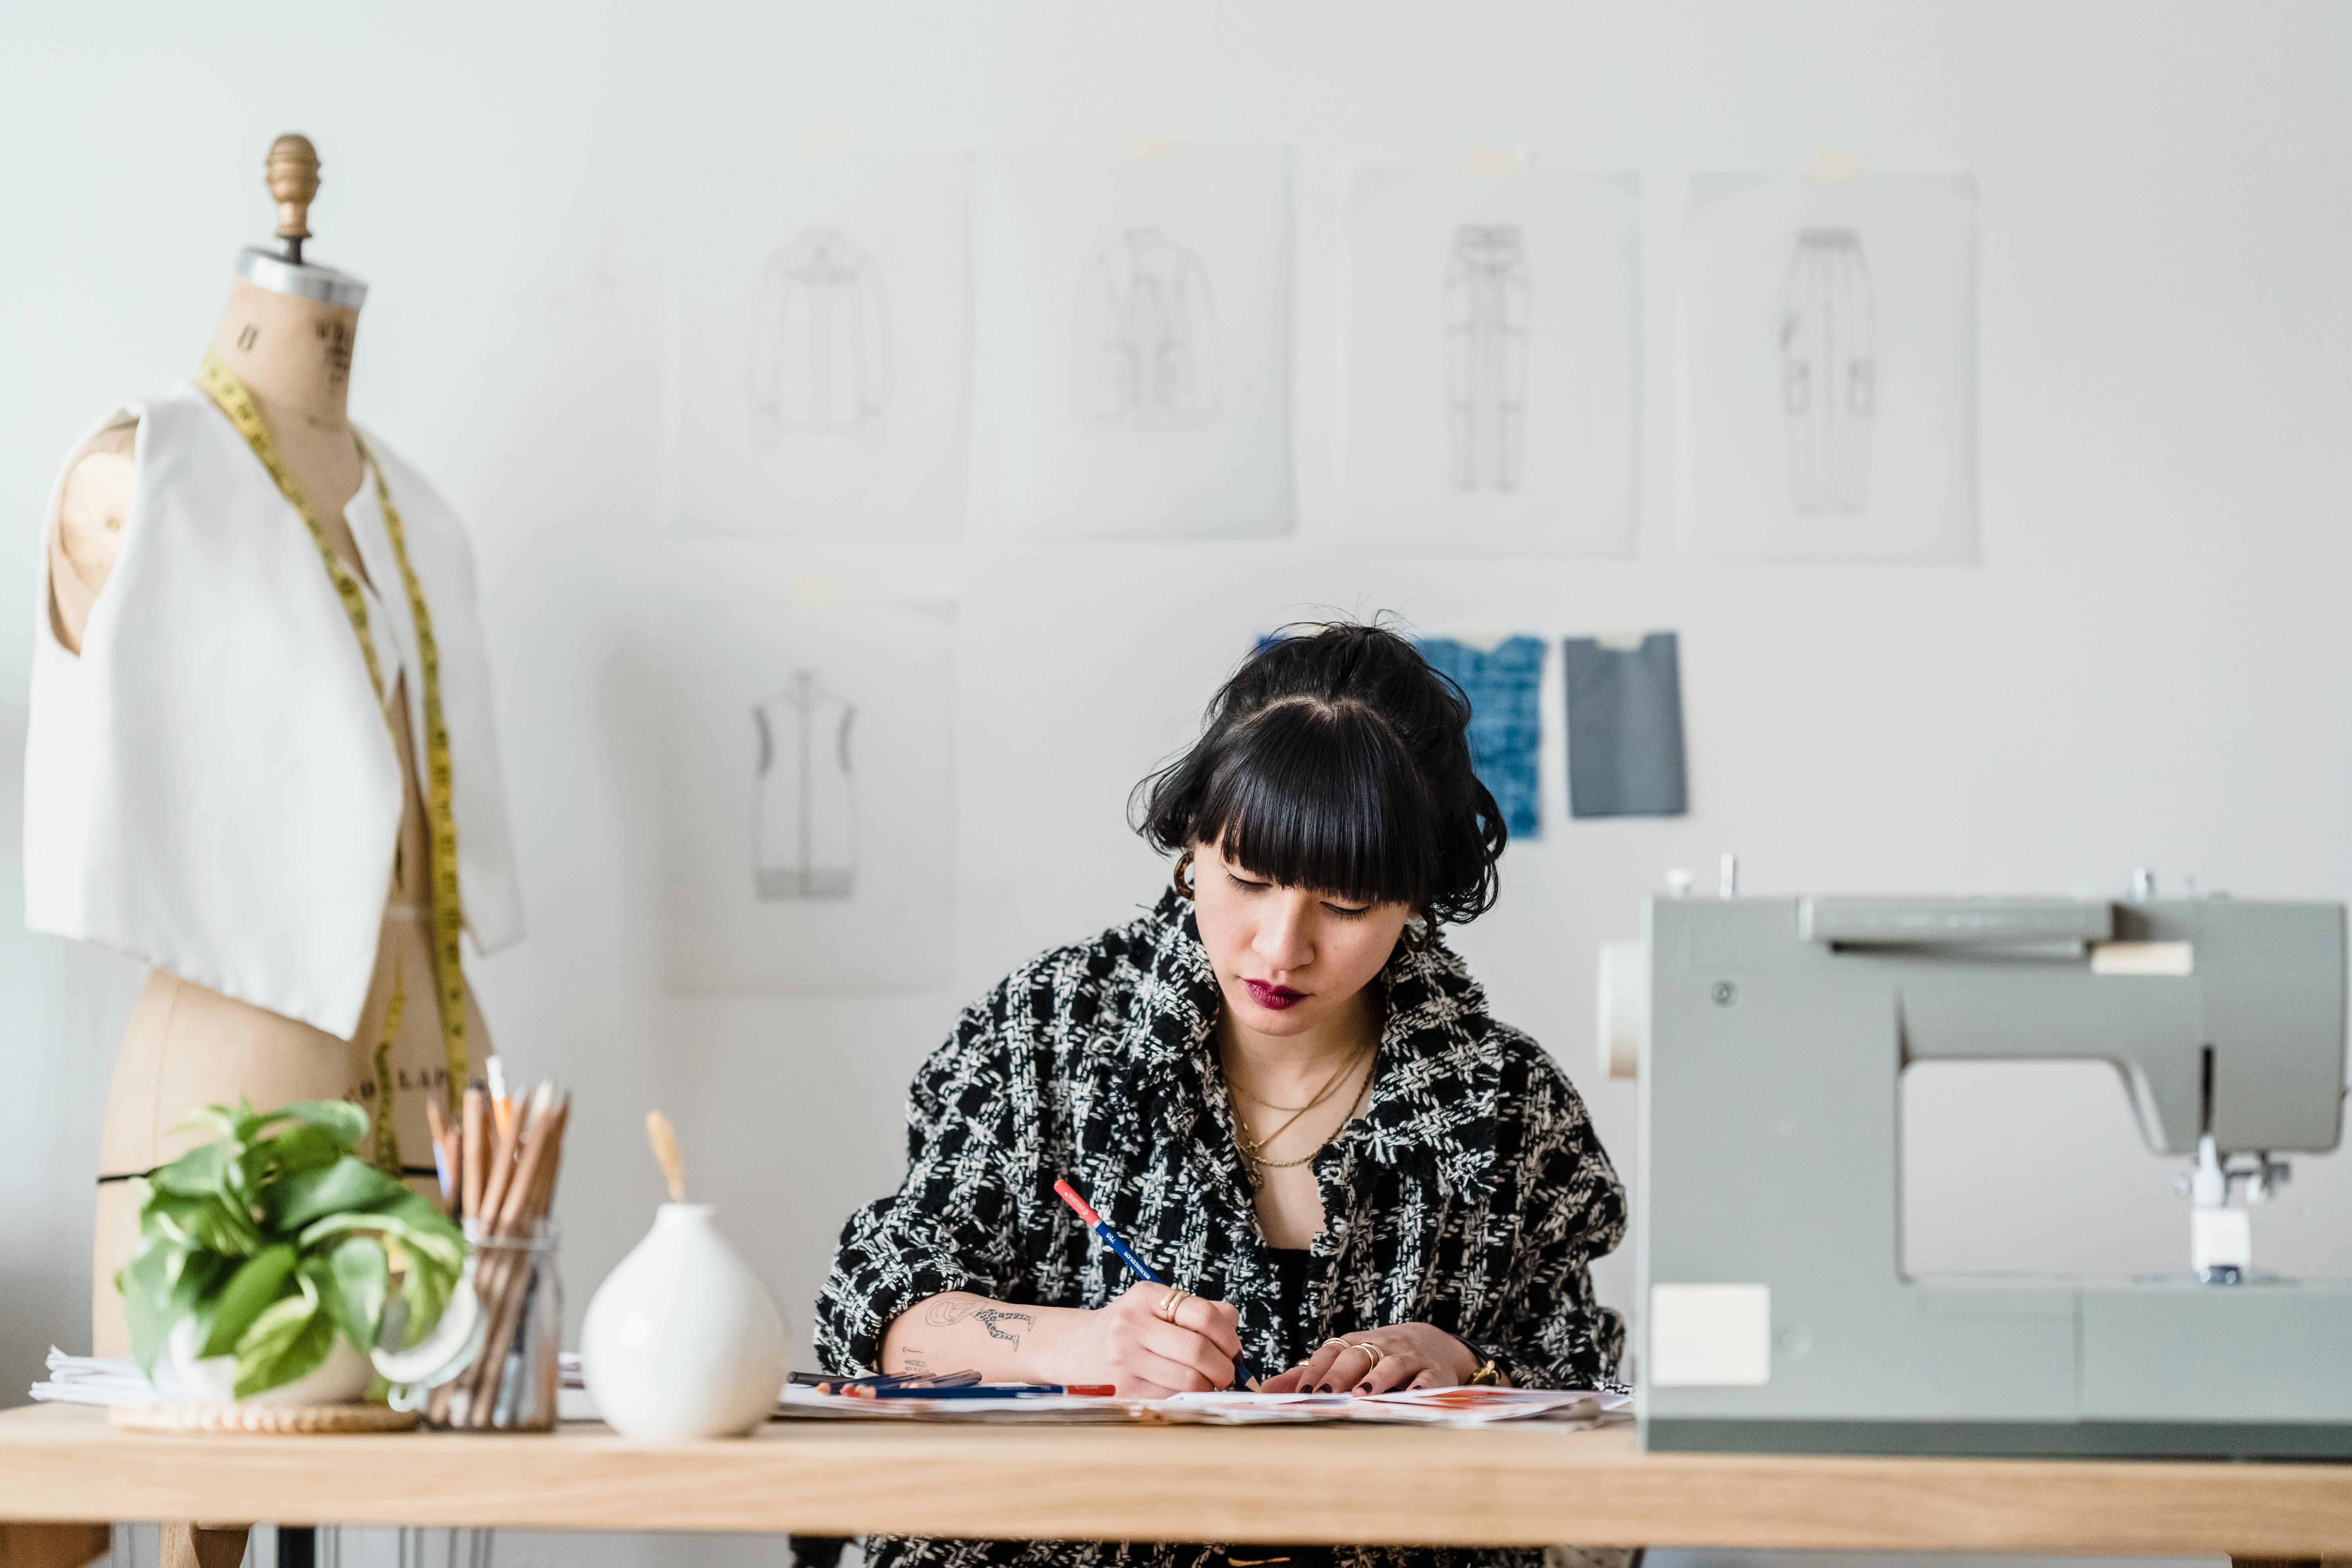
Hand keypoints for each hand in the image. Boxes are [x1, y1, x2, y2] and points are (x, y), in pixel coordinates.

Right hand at [1067, 1283, 1242, 1396]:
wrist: (1080, 1349)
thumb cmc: (1132, 1328)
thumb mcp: (1158, 1305)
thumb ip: (1201, 1313)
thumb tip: (1235, 1339)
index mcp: (1146, 1297)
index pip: (1202, 1314)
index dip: (1228, 1336)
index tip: (1233, 1350)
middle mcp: (1131, 1325)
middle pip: (1198, 1351)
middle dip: (1224, 1368)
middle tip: (1227, 1373)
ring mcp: (1125, 1359)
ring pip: (1189, 1381)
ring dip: (1209, 1386)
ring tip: (1207, 1382)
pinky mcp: (1124, 1390)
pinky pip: (1173, 1398)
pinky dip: (1187, 1398)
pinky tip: (1184, 1391)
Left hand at [1258, 1323, 1481, 1393]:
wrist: (1435, 1342)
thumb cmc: (1380, 1357)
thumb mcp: (1346, 1360)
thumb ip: (1307, 1375)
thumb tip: (1264, 1390)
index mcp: (1356, 1344)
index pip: (1332, 1351)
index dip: (1317, 1370)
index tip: (1302, 1392)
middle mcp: (1382, 1346)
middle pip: (1358, 1355)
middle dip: (1339, 1375)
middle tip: (1324, 1396)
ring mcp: (1410, 1358)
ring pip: (1392, 1364)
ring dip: (1376, 1379)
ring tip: (1362, 1396)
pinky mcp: (1435, 1372)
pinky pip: (1428, 1379)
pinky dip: (1420, 1389)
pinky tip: (1411, 1399)